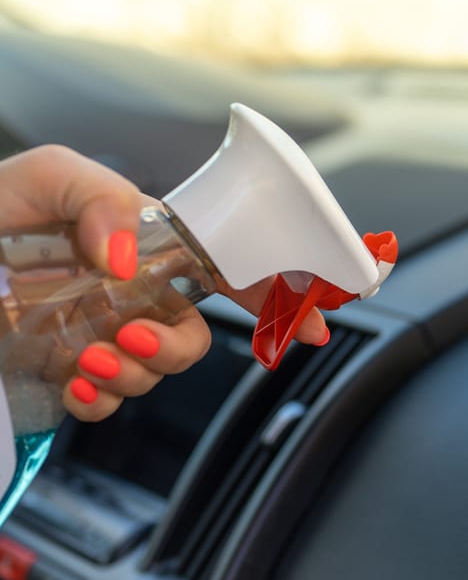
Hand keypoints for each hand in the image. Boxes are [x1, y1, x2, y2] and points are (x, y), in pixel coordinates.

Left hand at [0, 146, 328, 421]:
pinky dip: (100, 402)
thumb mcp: (41, 177)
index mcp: (141, 243)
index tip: (314, 322)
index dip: (280, 293)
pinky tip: (72, 383)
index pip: (228, 265)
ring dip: (131, 373)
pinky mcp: (70, 375)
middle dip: (176, 347)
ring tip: (80, 356)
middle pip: (197, 335)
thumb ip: (100, 196)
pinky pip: (111, 403)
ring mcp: (102, 336)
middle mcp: (131, 294)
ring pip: (157, 372)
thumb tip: (131, 256)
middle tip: (130, 336)